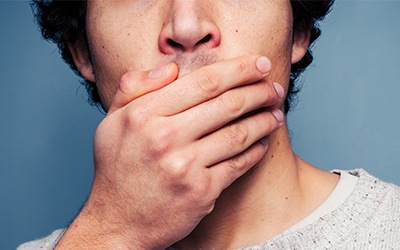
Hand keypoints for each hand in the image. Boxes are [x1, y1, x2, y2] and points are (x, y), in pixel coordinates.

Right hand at [56, 56, 283, 248]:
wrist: (117, 223)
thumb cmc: (117, 169)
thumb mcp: (112, 121)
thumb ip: (135, 87)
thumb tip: (172, 68)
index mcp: (144, 114)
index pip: (203, 82)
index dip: (239, 69)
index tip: (260, 64)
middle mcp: (165, 138)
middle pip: (227, 104)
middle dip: (259, 91)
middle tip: (276, 88)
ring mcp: (184, 166)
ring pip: (238, 134)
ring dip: (264, 120)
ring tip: (276, 112)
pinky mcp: (201, 192)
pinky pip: (238, 164)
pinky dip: (256, 151)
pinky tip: (263, 142)